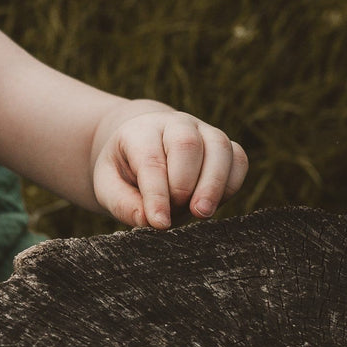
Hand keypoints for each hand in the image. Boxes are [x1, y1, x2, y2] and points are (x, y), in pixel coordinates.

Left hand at [92, 110, 247, 228]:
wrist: (143, 145)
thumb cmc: (124, 169)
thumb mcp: (108, 184)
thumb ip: (122, 202)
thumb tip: (148, 221)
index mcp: (140, 131)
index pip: (151, 160)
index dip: (157, 194)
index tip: (160, 223)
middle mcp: (175, 124)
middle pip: (187, 145)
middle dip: (184, 185)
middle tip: (176, 212)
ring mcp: (204, 131)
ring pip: (219, 148)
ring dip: (213, 185)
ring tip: (201, 213)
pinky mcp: (225, 145)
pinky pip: (238, 159)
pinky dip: (232, 183)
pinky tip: (216, 203)